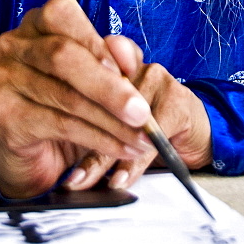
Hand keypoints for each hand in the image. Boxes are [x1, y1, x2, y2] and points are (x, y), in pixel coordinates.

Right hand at [0, 0, 152, 198]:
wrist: (34, 154)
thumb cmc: (66, 106)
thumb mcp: (96, 76)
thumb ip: (114, 57)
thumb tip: (126, 53)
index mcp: (35, 24)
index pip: (62, 16)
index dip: (97, 42)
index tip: (130, 70)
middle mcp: (12, 45)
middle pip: (62, 55)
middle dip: (110, 87)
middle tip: (142, 114)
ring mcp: (2, 79)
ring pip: (65, 95)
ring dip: (111, 121)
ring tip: (141, 137)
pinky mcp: (3, 115)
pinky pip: (59, 124)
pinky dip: (97, 138)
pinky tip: (119, 148)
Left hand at [62, 34, 212, 191]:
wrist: (195, 134)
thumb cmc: (147, 128)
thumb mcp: (111, 124)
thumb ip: (85, 123)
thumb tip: (55, 154)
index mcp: (109, 60)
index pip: (82, 76)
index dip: (66, 106)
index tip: (48, 134)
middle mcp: (131, 64)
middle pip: (99, 102)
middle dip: (80, 142)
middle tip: (66, 175)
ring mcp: (156, 77)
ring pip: (122, 122)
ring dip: (102, 158)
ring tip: (84, 182)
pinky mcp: (177, 99)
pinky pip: (150, 135)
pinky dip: (134, 162)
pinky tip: (121, 179)